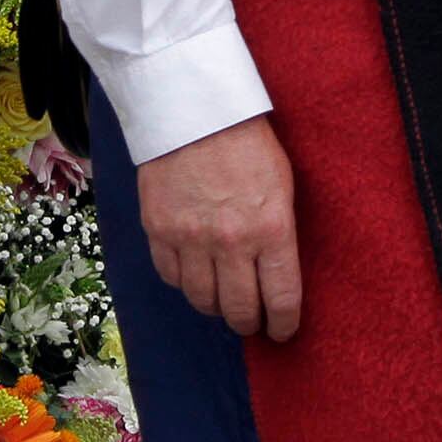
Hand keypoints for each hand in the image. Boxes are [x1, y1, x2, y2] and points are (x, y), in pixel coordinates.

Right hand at [135, 116, 302, 340]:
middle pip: (238, 310)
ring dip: (215, 307)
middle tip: (252, 321)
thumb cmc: (248, 142)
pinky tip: (194, 274)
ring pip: (202, 301)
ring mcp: (190, 239)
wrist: (195, 110)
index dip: (282, 324)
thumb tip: (276, 275)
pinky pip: (171, 278)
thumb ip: (279, 232)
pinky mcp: (158, 231)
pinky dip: (184, 282)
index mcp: (271, 228)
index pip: (281, 299)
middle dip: (248, 322)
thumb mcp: (282, 185)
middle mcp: (231, 241)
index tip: (282, 331)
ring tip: (222, 299)